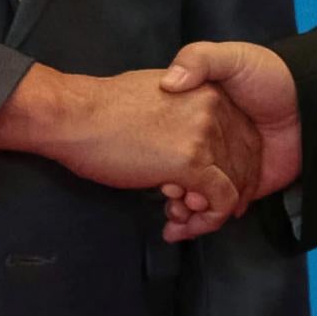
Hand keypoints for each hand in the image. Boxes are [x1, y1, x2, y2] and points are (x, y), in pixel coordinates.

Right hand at [0, 65, 261, 233]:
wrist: (73, 115)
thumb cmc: (104, 111)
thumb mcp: (158, 98)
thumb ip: (187, 120)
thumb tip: (192, 155)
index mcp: (209, 89)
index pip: (243, 136)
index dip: (233, 168)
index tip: (212, 189)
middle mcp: (216, 107)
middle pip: (243, 162)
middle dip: (222, 196)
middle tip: (194, 214)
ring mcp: (205, 134)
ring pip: (233, 185)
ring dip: (210, 213)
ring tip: (179, 222)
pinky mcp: (192, 161)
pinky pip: (220, 200)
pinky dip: (208, 220)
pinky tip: (178, 226)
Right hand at [156, 43, 299, 242]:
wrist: (312, 100)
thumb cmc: (270, 74)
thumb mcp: (229, 57)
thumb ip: (198, 59)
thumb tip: (170, 82)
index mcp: (199, 114)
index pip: (170, 146)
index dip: (158, 162)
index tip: (155, 174)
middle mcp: (209, 141)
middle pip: (181, 175)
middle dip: (170, 194)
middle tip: (166, 198)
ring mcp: (228, 164)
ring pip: (196, 196)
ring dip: (181, 213)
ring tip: (175, 219)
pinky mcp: (247, 185)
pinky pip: (220, 207)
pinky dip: (203, 220)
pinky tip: (185, 226)